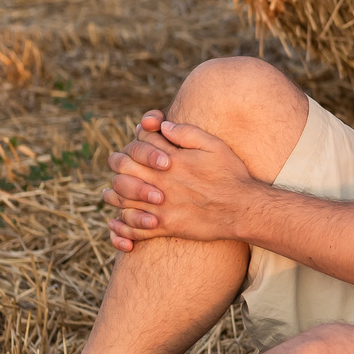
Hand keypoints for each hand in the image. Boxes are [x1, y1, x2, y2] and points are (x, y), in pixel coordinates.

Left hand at [101, 110, 258, 250]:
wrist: (242, 209)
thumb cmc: (231, 175)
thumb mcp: (214, 145)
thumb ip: (187, 133)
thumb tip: (164, 126)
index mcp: (171, 159)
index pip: (140, 141)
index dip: (137, 138)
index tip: (141, 141)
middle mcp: (161, 181)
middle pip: (123, 167)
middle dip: (119, 163)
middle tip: (122, 166)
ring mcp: (161, 205)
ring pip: (122, 198)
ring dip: (113, 194)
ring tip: (111, 194)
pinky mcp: (165, 226)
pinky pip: (133, 228)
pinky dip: (120, 227)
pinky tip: (117, 223)